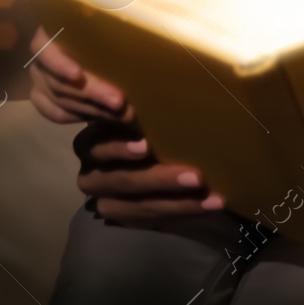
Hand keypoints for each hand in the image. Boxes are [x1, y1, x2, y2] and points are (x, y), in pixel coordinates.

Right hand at [26, 25, 133, 123]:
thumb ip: (113, 26)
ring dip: (92, 109)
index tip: (78, 75)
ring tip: (123, 114)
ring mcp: (39, 77)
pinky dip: (79, 116)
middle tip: (119, 101)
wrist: (105, 43)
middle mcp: (41, 55)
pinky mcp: (41, 97)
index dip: (59, 63)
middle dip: (92, 92)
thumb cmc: (108, 30)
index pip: (43, 47)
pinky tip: (103, 117)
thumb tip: (135, 31)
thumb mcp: (109, 26)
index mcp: (51, 30)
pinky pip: (55, 113)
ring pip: (59, 100)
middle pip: (58, 80)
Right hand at [73, 119, 225, 226]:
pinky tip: (210, 206)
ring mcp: (106, 200)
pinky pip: (152, 220)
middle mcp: (91, 173)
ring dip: (178, 203)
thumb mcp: (140, 118)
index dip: (120, 148)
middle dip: (161, 180)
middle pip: (122, 181)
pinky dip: (183, 213)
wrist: (149, 159)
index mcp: (91, 142)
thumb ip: (146, 114)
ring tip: (212, 199)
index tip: (146, 145)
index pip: (99, 147)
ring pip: (138, 206)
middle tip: (197, 177)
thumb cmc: (146, 126)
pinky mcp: (124, 218)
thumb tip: (175, 84)